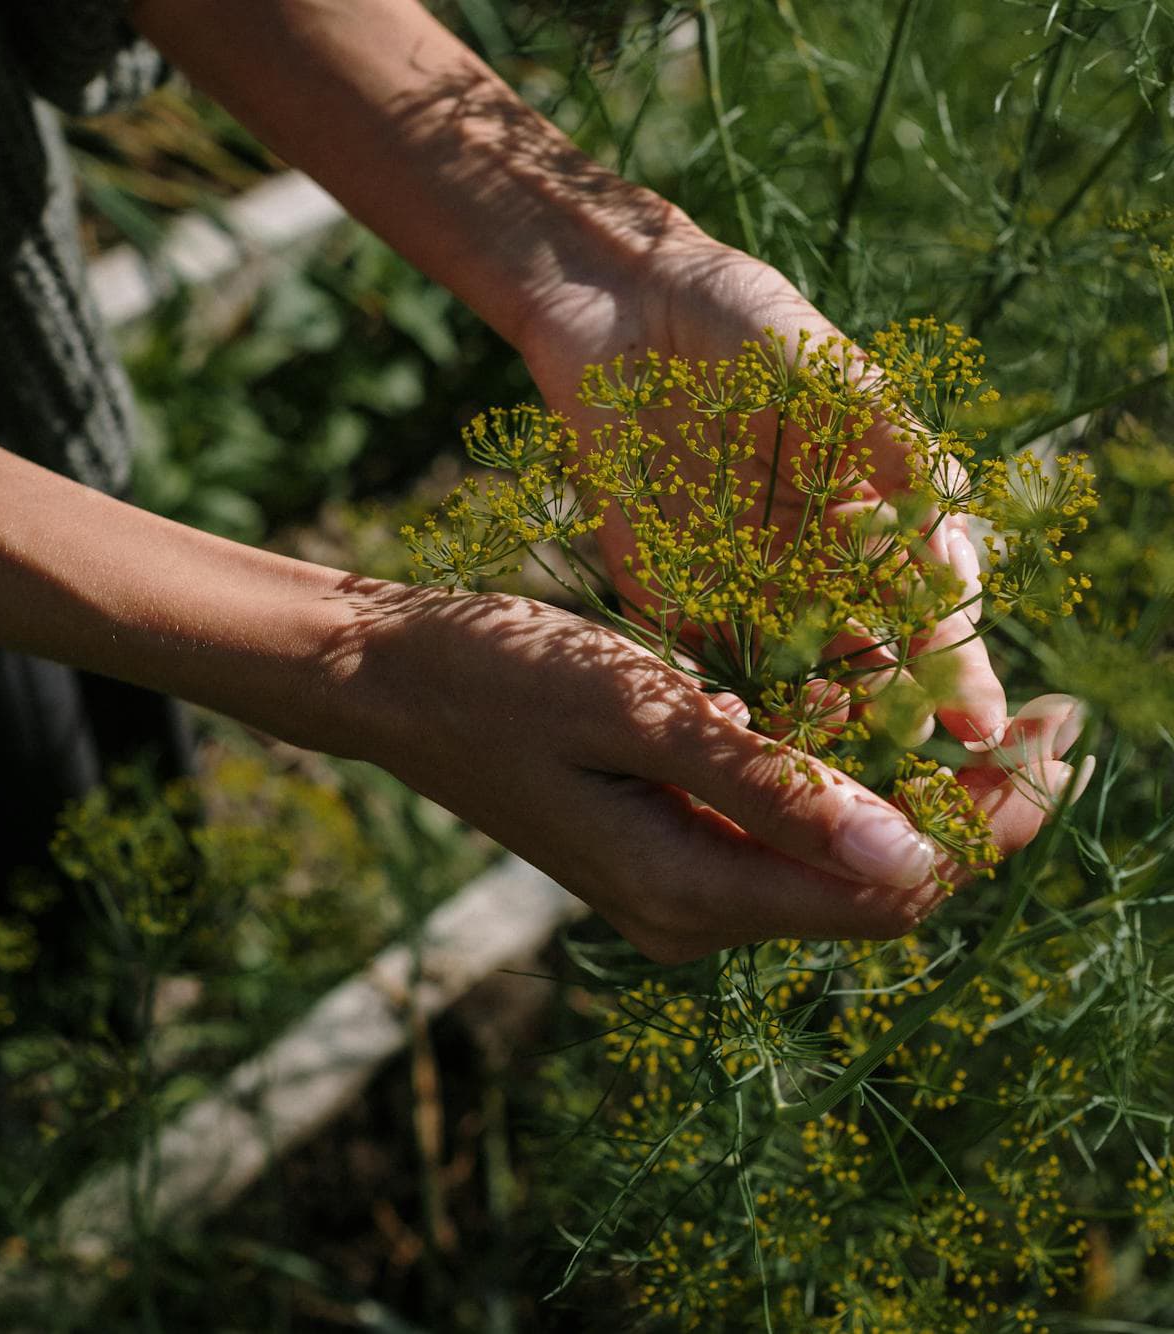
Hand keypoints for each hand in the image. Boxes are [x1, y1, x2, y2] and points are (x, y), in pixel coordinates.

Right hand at [346, 581, 1076, 963]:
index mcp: (691, 889)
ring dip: (914, 795)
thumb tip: (914, 855)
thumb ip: (771, 789)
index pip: (890, 888)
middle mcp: (695, 912)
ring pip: (838, 860)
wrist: (394, 683)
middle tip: (1053, 723)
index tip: (1065, 743)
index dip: (990, 822)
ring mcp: (679, 887)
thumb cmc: (501, 679)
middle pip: (878, 886)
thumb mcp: (640, 714)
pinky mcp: (667, 849)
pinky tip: (871, 722)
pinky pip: (785, 836)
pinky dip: (843, 786)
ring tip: (985, 718)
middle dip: (973, 810)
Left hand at [517, 227, 1005, 748]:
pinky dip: (721, 703)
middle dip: (890, 713)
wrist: (624, 312)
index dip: (956, 665)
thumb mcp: (833, 369)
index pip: (927, 605)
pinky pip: (698, 662)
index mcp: (869, 515)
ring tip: (830, 754)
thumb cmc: (744, 323)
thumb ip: (894, 445)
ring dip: (811, 720)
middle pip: (865, 658)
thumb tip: (955, 531)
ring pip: (788, 677)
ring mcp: (739, 584)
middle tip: (906, 760)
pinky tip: (743, 735)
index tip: (979, 722)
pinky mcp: (665, 592)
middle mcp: (811, 563)